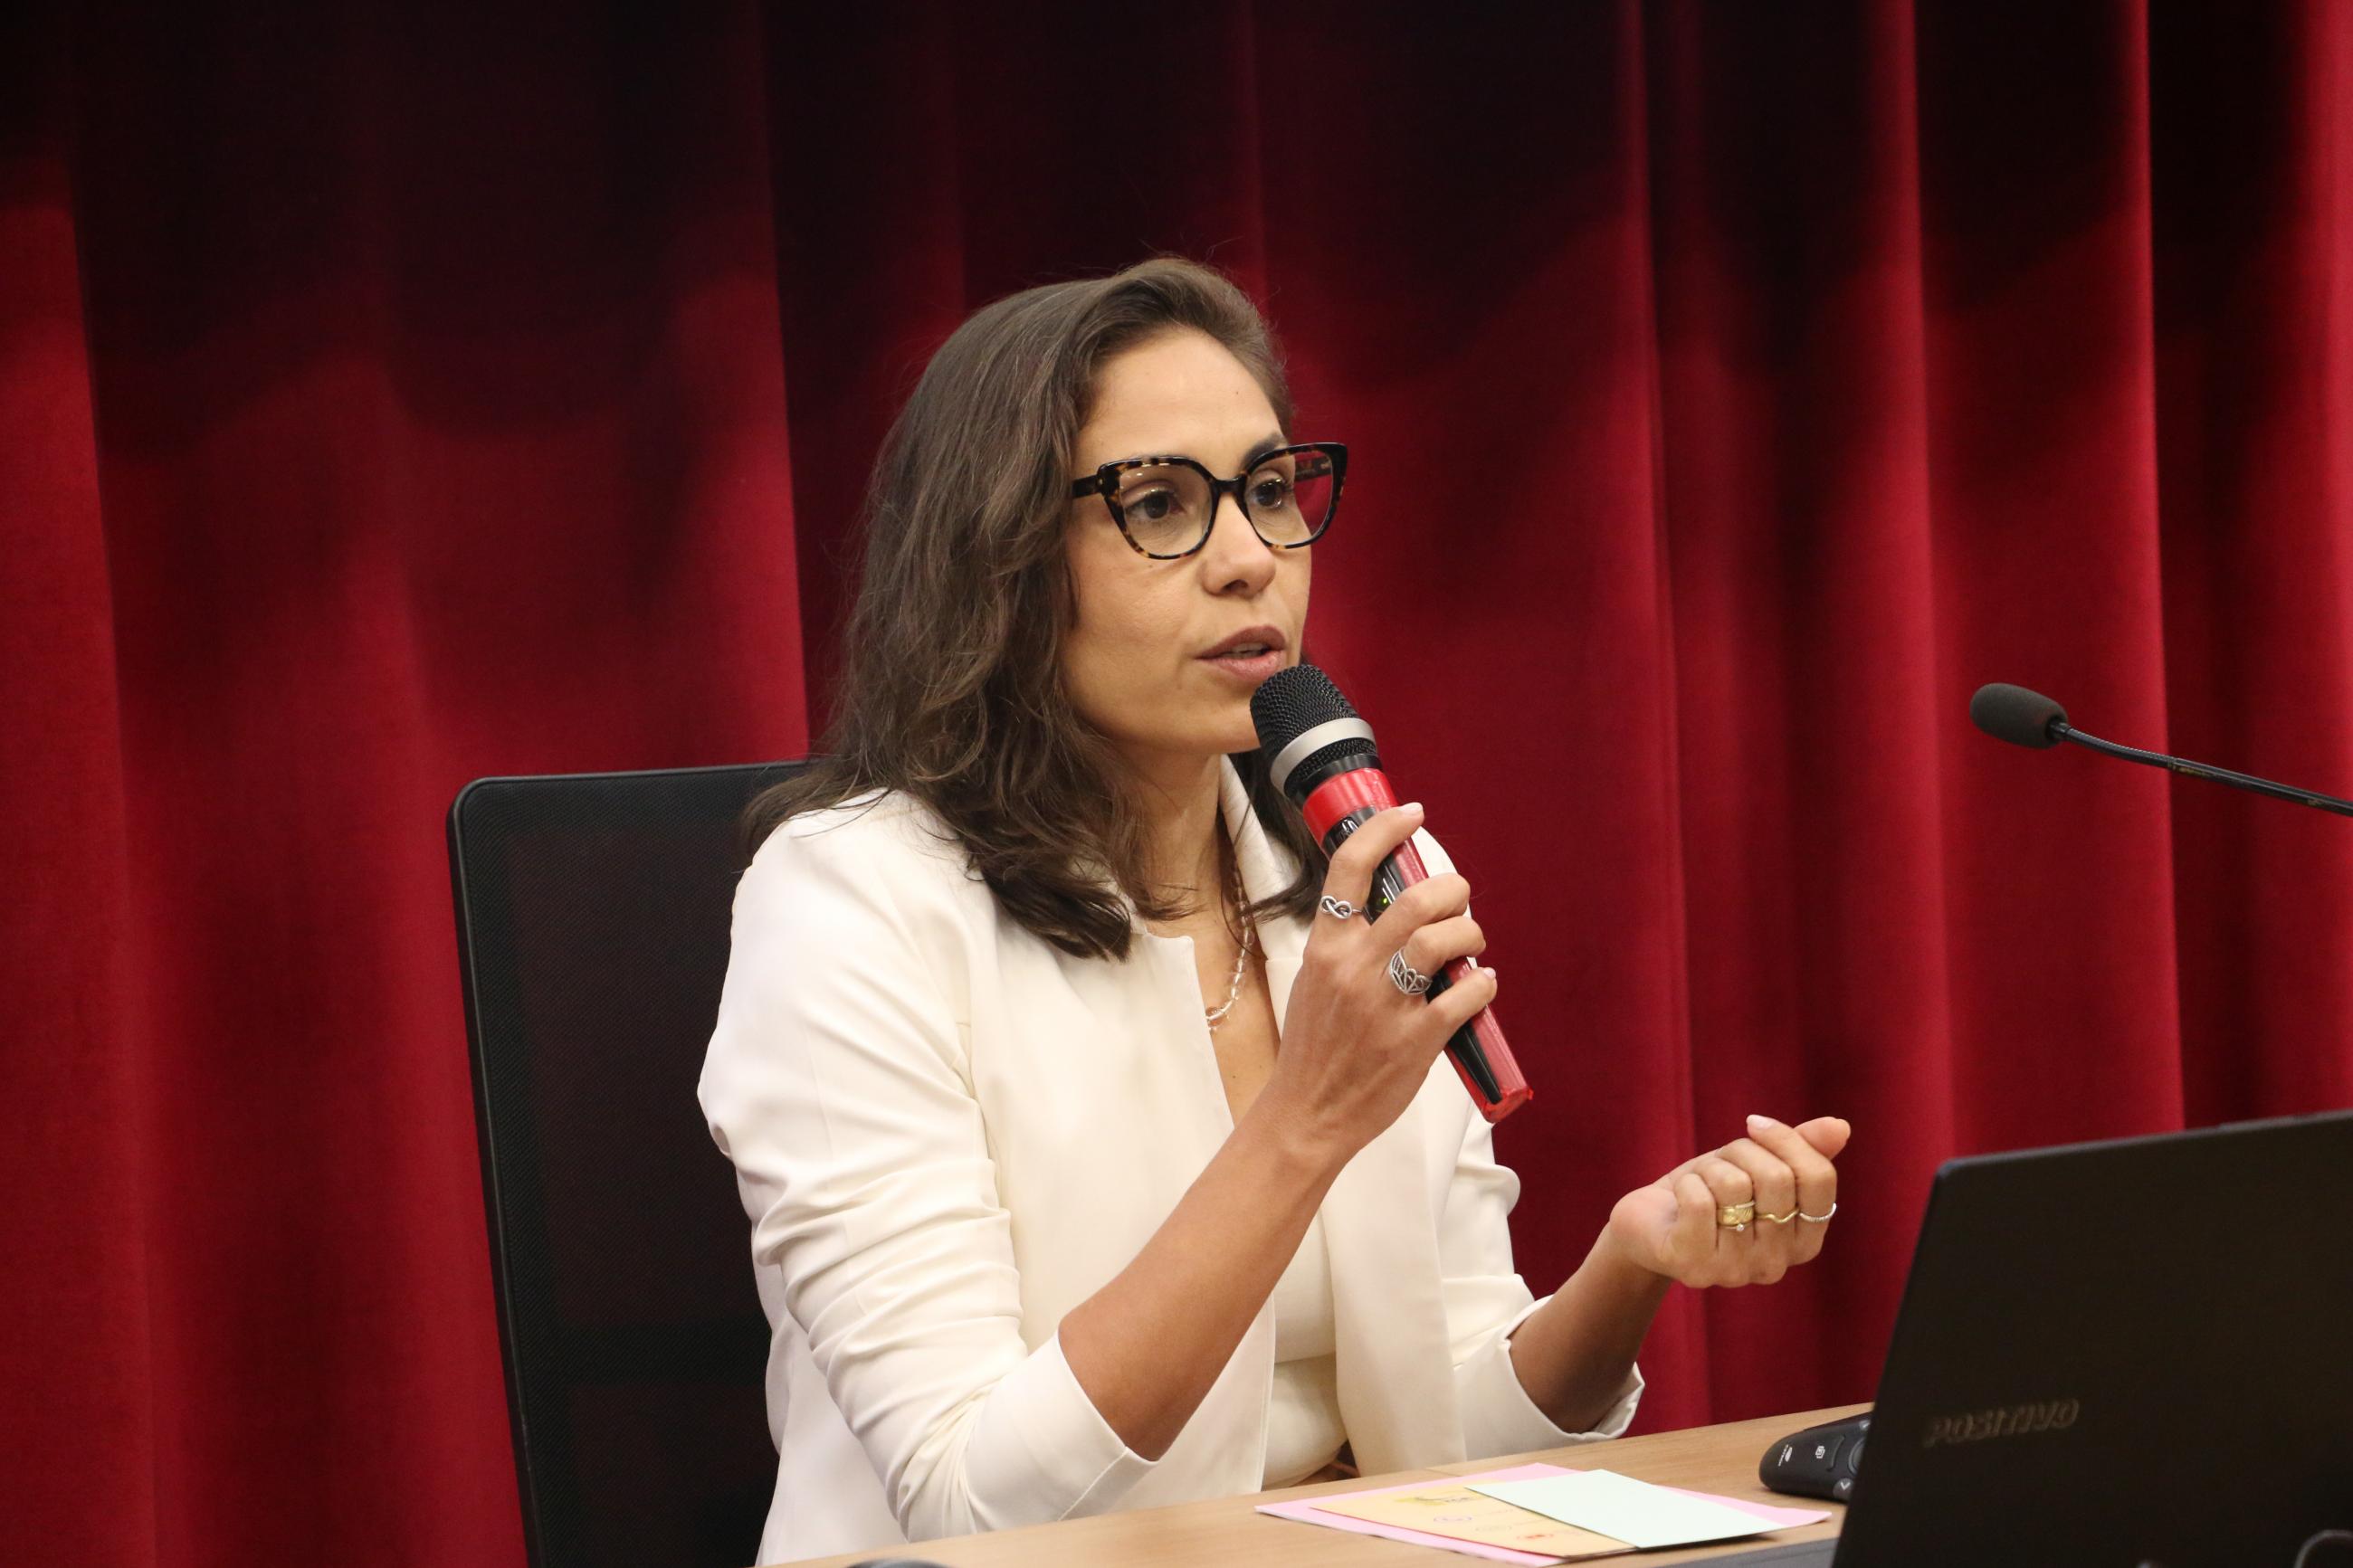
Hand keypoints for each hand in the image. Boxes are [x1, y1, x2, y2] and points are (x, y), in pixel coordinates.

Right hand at [1257, 803, 1499, 1165]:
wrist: (1308, 1113)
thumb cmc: (1314, 1047)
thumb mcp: (1314, 981)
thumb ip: (1347, 944)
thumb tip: (1394, 908)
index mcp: (1326, 949)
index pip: (1350, 868)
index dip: (1385, 830)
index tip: (1411, 815)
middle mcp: (1355, 969)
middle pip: (1415, 899)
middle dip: (1451, 889)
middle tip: (1458, 898)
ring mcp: (1386, 1005)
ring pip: (1445, 940)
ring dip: (1470, 933)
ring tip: (1471, 943)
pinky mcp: (1416, 1041)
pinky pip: (1465, 996)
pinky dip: (1483, 985)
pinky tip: (1480, 986)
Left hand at [1602, 1115, 1850, 1287]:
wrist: (1647, 1224)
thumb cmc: (1709, 1193)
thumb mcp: (1754, 1165)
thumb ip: (1801, 1149)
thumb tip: (1840, 1127)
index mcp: (1804, 1240)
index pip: (1820, 1180)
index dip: (1788, 1140)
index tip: (1754, 1125)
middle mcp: (1777, 1264)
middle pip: (1777, 1178)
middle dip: (1740, 1152)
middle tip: (1719, 1163)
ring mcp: (1737, 1271)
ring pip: (1735, 1186)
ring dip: (1709, 1170)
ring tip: (1699, 1186)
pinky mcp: (1694, 1266)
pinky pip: (1700, 1201)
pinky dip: (1686, 1184)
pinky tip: (1679, 1199)